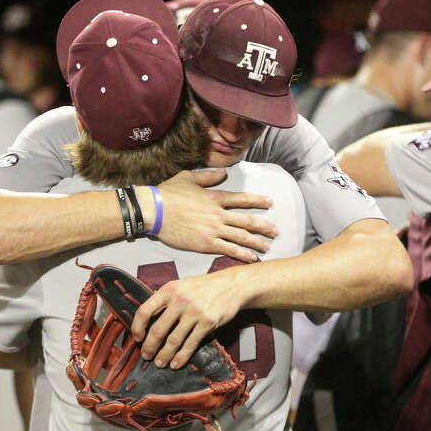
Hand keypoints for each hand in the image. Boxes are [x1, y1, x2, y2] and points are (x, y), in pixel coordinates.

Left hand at [131, 271, 245, 368]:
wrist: (232, 285)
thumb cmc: (205, 287)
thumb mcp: (181, 286)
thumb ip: (166, 300)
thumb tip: (149, 322)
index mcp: (169, 289)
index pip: (144, 311)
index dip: (137, 327)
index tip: (137, 338)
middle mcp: (180, 300)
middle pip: (157, 330)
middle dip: (149, 347)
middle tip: (146, 355)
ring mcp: (194, 312)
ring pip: (173, 340)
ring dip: (164, 355)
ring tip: (160, 362)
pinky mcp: (207, 322)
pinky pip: (190, 344)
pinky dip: (181, 357)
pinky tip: (176, 363)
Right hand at [142, 169, 277, 262]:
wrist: (154, 210)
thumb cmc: (168, 193)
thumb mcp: (189, 177)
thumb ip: (208, 176)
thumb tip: (224, 172)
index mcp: (215, 197)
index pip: (242, 199)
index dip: (258, 200)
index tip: (270, 202)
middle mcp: (218, 214)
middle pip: (247, 220)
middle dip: (264, 226)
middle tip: (276, 231)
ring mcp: (213, 229)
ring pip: (241, 236)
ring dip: (257, 242)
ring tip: (268, 247)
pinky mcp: (205, 244)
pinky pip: (229, 249)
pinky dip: (242, 254)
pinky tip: (252, 258)